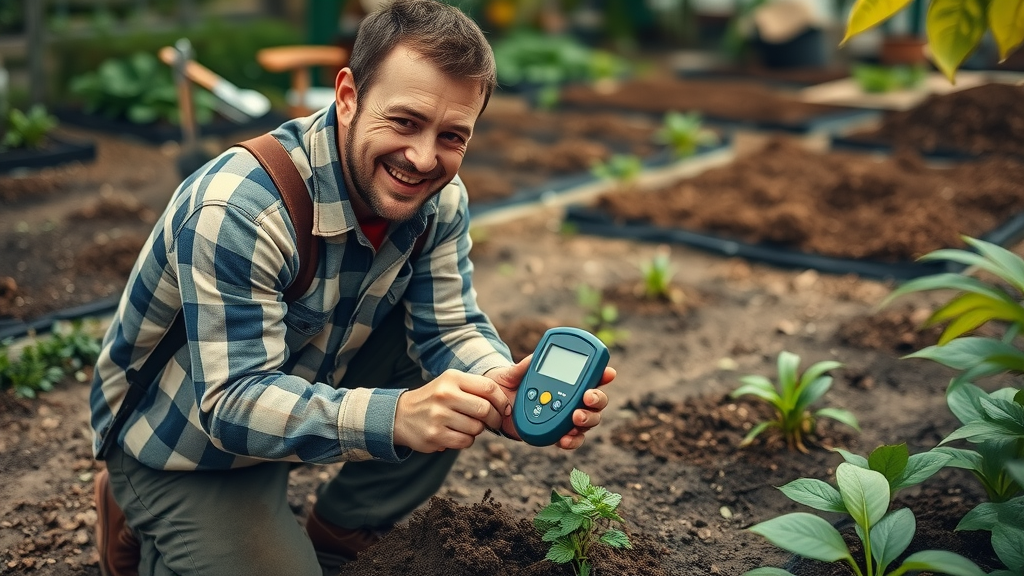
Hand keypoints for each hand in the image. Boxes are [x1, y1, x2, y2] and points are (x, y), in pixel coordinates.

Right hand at [393, 369, 510, 452]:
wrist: (401, 414)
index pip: (489, 387)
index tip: (505, 409)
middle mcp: (445, 395)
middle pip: (485, 409)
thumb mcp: (451, 384)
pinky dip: (467, 440)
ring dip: (478, 430)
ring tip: (467, 425)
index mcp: (452, 378)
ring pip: (476, 428)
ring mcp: (438, 416)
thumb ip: (477, 388)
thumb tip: (507, 404)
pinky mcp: (435, 435)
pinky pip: (465, 442)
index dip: (502, 401)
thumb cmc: (435, 399)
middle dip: (495, 418)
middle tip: (493, 422)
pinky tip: (457, 434)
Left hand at [486, 355, 615, 449]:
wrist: (497, 408)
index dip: (602, 375)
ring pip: (589, 420)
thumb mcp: (512, 374)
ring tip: (576, 418)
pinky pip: (572, 440)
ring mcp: (567, 417)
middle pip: (596, 401)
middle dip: (597, 399)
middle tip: (587, 397)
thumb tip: (533, 358)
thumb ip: (523, 367)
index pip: (590, 376)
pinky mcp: (558, 433)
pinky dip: (572, 440)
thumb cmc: (509, 386)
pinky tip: (565, 438)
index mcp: (566, 381)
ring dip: (587, 420)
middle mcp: (571, 399)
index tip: (609, 373)